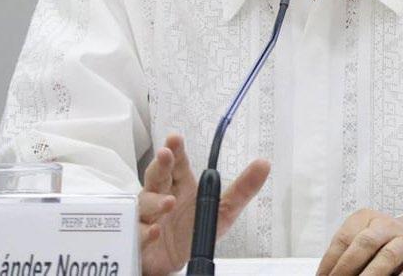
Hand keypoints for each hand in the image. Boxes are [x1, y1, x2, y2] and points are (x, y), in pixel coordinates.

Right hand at [137, 134, 270, 275]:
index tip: (174, 138)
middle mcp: (161, 196)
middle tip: (165, 154)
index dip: (175, 150)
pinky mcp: (140, 238)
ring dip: (155, 201)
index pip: (177, 164)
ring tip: (169, 202)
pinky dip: (145, 232)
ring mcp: (148, 216)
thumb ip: (242, 189)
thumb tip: (264, 164)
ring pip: (144, 202)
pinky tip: (155, 231)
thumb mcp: (224, 211)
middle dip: (160, 164)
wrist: (178, 264)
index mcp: (181, 186)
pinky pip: (138, 232)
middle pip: (156, 175)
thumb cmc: (195, 231)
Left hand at [316, 208, 402, 274]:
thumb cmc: (386, 243)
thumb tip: (328, 274)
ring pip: (386, 257)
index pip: (344, 238)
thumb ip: (349, 253)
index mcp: (367, 218)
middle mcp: (387, 226)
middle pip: (364, 243)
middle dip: (346, 267)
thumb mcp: (366, 238)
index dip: (330, 261)